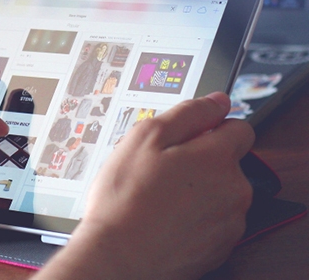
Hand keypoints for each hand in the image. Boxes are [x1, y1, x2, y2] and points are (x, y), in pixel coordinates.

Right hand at [39, 92, 253, 279]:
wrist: (120, 256)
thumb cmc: (126, 199)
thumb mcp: (144, 137)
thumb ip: (187, 114)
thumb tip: (216, 101)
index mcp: (218, 156)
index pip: (238, 126)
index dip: (209, 127)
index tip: (185, 137)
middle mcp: (234, 188)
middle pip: (227, 161)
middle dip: (200, 160)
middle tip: (160, 169)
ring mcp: (230, 220)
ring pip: (220, 192)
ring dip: (198, 190)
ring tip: (159, 196)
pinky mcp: (221, 246)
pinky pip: (214, 220)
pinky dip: (195, 217)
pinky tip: (165, 218)